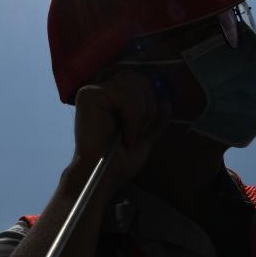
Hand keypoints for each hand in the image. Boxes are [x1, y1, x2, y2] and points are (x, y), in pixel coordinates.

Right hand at [72, 68, 172, 186]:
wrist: (106, 175)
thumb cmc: (120, 160)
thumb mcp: (145, 137)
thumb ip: (156, 120)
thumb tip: (166, 102)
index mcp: (113, 97)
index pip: (141, 82)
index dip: (150, 103)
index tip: (143, 129)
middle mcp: (102, 89)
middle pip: (140, 81)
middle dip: (147, 110)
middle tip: (136, 134)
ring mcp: (93, 90)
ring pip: (135, 88)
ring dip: (140, 117)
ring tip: (129, 137)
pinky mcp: (89, 95)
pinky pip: (125, 97)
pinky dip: (132, 119)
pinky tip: (125, 136)